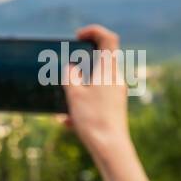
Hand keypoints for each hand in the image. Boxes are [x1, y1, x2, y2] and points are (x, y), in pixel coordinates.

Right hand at [63, 24, 134, 165]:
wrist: (111, 148)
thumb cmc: (93, 119)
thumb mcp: (74, 94)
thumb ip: (70, 76)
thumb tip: (72, 68)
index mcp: (108, 69)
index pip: (108, 38)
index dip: (93, 31)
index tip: (77, 36)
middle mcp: (116, 79)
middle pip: (101, 60)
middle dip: (81, 63)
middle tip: (66, 69)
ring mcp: (116, 94)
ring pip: (95, 82)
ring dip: (79, 87)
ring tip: (64, 100)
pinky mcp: (114, 108)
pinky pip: (96, 100)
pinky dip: (82, 104)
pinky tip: (67, 122)